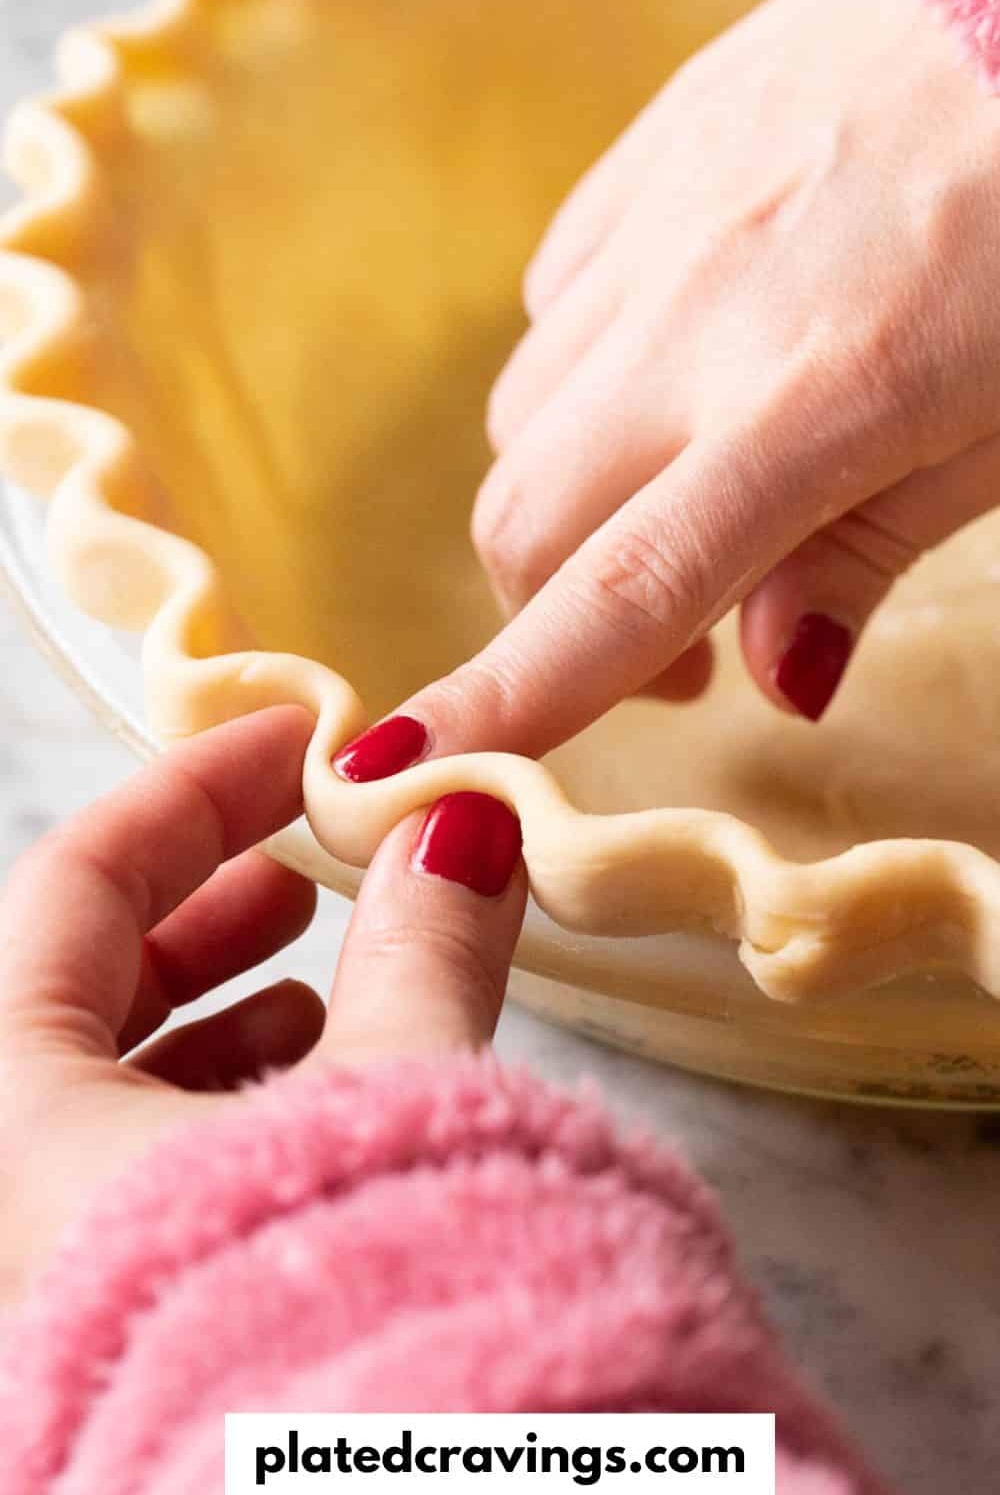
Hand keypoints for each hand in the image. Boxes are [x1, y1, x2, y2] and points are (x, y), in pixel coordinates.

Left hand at [0, 708, 524, 1302]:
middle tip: (304, 874)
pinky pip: (128, 1196)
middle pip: (69, 992)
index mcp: (10, 1120)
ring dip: (218, 1022)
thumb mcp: (397, 1095)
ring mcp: (46, 1282)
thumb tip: (456, 823)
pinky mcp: (112, 1351)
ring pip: (99, 1101)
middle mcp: (0, 1206)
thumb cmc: (356, 1329)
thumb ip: (421, 944)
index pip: (69, 886)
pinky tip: (323, 1116)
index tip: (297, 744)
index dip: (195, 791)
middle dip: (203, 916)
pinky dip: (216, 1125)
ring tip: (330, 999)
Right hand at [353, 0, 999, 763]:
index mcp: (814, 401)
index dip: (503, 697)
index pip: (622, 588)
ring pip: (525, 412)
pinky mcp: (652, 144)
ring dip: (575, 495)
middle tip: (677, 638)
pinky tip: (678, 363)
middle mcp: (701, 314)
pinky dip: (585, 375)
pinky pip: (555, 300)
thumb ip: (867, 548)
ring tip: (685, 491)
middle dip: (553, 612)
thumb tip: (767, 673)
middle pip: (527, 515)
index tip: (391, 764)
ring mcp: (661, 217)